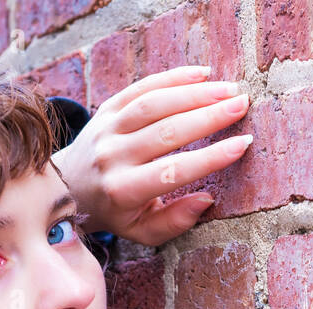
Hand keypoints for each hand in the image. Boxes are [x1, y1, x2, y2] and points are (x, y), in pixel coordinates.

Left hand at [50, 65, 252, 246]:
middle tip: (242, 105)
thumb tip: (206, 200)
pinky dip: (173, 78)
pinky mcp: (107, 108)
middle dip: (209, 116)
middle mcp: (112, 157)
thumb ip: (174, 222)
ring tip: (229, 90)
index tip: (242, 144)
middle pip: (166, 132)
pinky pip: (141, 88)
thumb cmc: (116, 211)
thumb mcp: (141, 230)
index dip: (210, 158)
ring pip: (154, 104)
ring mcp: (107, 129)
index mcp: (123, 190)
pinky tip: (203, 74)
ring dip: (195, 93)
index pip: (172, 171)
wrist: (70, 186)